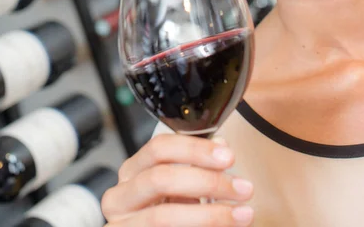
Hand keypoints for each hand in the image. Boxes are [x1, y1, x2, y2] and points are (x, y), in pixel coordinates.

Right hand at [102, 133, 254, 225]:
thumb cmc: (164, 215)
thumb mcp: (177, 189)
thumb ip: (196, 167)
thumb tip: (221, 146)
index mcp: (132, 172)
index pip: (159, 148)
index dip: (195, 149)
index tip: (228, 156)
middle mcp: (119, 196)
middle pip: (161, 178)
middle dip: (207, 181)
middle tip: (244, 188)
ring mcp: (120, 225)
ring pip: (163, 216)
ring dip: (210, 215)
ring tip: (243, 214)